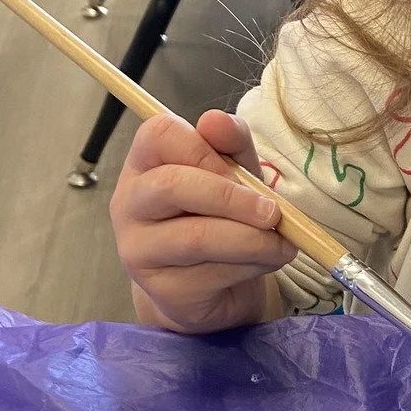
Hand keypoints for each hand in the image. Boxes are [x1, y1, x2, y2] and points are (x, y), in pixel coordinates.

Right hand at [110, 110, 292, 332]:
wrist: (215, 286)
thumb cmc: (223, 217)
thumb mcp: (235, 172)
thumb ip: (231, 143)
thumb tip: (216, 120)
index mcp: (145, 163)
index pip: (158, 134)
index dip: (205, 149)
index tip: (240, 170)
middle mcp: (130, 203)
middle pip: (173, 185)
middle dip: (234, 197)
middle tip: (273, 212)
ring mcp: (139, 249)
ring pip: (197, 236)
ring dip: (253, 239)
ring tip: (281, 243)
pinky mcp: (161, 289)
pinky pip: (211, 273)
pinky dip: (251, 266)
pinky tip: (265, 262)